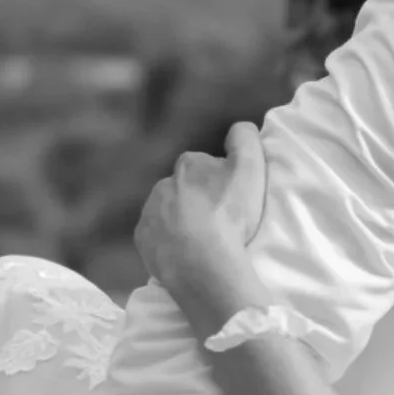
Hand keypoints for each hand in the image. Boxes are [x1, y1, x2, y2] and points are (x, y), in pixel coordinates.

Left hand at [134, 121, 269, 331]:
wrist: (203, 264)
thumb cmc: (230, 215)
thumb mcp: (250, 166)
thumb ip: (245, 138)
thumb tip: (238, 130)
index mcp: (188, 164)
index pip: (204, 166)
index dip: (220, 182)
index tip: (232, 201)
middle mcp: (163, 184)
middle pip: (184, 191)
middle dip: (197, 202)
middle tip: (219, 224)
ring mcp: (149, 214)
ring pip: (168, 214)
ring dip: (182, 224)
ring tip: (203, 244)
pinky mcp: (143, 241)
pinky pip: (157, 239)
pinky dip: (169, 244)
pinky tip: (186, 256)